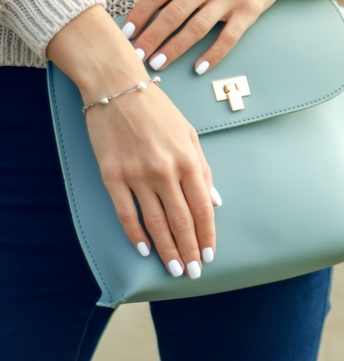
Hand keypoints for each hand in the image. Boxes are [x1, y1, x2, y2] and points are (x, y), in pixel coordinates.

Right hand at [85, 83, 216, 278]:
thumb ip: (203, 169)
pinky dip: (135, 234)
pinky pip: (126, 212)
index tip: (209, 255)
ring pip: (155, 222)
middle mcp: (165, 171)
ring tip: (173, 268)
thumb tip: (215, 201)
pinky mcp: (112, 176)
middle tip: (193, 272)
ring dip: (166, 249)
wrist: (118, 88)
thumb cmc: (159, 111)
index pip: (202, 208)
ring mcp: (137, 175)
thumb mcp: (190, 135)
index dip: (207, 235)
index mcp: (188, 160)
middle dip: (189, 249)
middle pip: (181, 220)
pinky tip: (143, 249)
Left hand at [125, 0, 296, 73]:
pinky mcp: (249, 11)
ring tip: (159, 63)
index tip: (127, 32)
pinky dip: (212, 55)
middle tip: (137, 56)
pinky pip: (227, 38)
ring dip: (175, 48)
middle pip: (173, 14)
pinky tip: (199, 67)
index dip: (140, 14)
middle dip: (152, 38)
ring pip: (196, 28)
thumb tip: (155, 6)